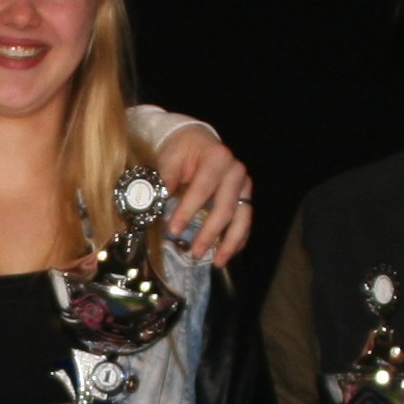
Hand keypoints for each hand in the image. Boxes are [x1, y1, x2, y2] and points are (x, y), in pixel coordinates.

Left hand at [154, 127, 254, 264]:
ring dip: (230, 242)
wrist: (197, 141)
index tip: (173, 230)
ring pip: (242, 218)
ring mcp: (244, 185)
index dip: (188, 211)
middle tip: (195, 252)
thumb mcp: (170, 157)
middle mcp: (236, 172)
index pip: (202, 189)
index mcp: (218, 158)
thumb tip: (157, 202)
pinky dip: (238, 239)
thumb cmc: (181, 150)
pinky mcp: (246, 197)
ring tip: (218, 262)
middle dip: (210, 233)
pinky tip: (227, 254)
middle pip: (225, 208)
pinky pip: (245, 221)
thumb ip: (165, 178)